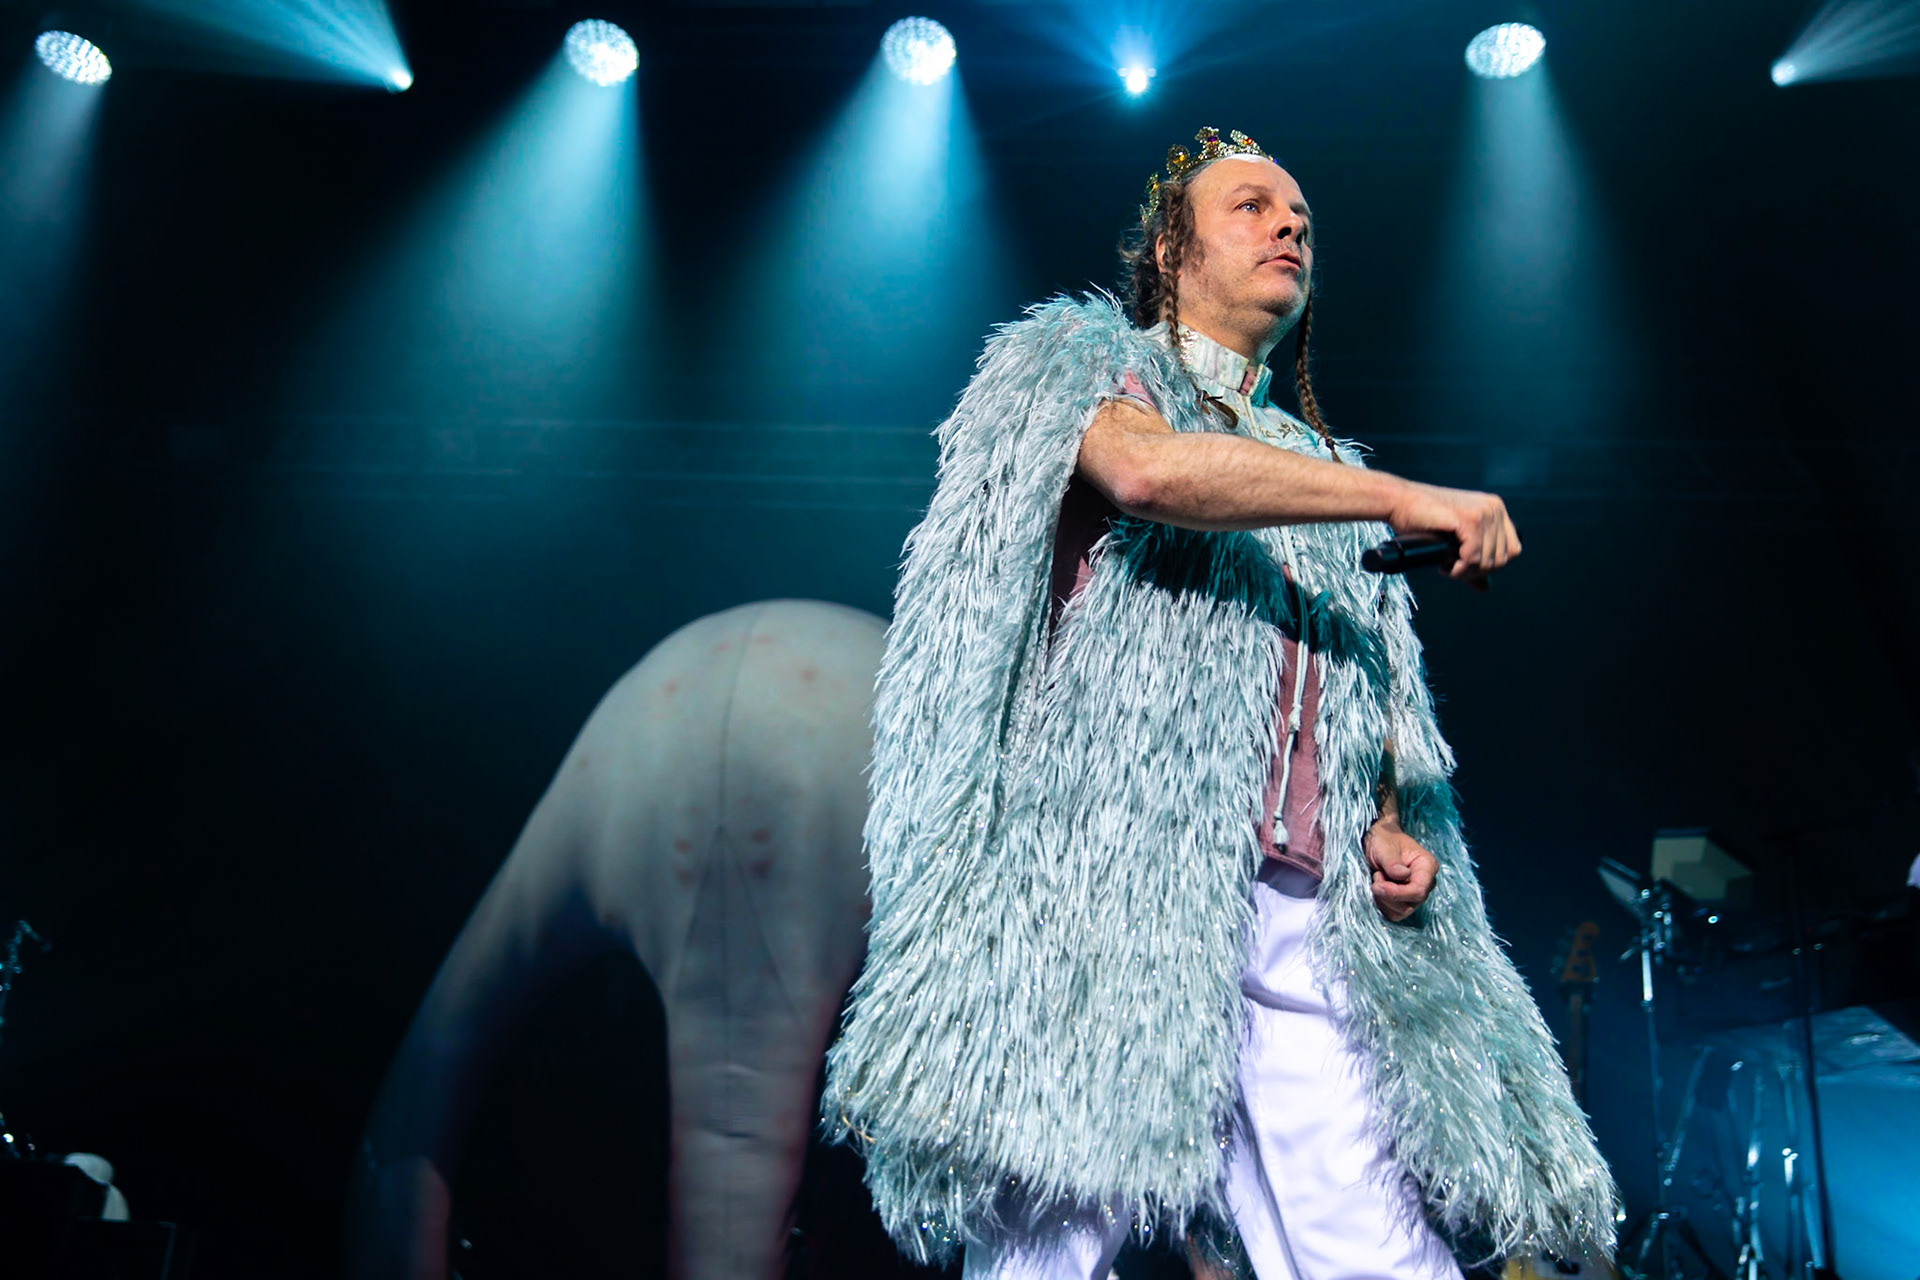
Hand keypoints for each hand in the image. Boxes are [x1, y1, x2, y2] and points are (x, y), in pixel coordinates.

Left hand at [1364, 818, 1436, 922]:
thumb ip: (1392, 862)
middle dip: (1388, 895)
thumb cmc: (1384, 841)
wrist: (1379, 841)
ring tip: (1379, 879)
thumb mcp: (1384, 847)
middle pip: (1410, 904)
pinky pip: (1394, 913)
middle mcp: (1426, 883)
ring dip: (1384, 899)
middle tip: (1376, 877)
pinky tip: (1379, 887)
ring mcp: (1416, 894)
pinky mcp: (1406, 901)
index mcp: (1427, 866)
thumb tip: (1403, 876)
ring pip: (1402, 912)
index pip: (1418, 891)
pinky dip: (1382, 904)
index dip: (1397, 893)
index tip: (1377, 885)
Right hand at [1387, 480, 1520, 586]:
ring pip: (1488, 561)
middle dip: (1476, 571)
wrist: (1399, 503)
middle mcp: (1494, 508)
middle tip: (1452, 568)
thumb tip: (1485, 589)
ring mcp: (1484, 512)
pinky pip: (1474, 557)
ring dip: (1465, 571)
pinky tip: (1445, 565)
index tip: (1464, 567)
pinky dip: (1459, 568)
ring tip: (1446, 565)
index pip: (1512, 550)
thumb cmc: (1422, 520)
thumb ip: (1472, 562)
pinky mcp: (1469, 520)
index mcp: (1496, 509)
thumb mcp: (1454, 542)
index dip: (1489, 566)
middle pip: (1502, 558)